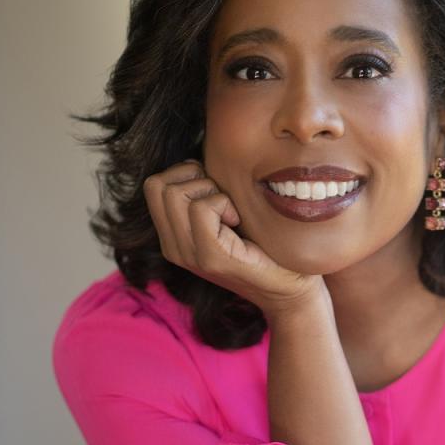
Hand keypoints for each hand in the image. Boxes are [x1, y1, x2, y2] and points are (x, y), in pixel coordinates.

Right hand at [142, 161, 328, 317]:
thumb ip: (204, 192)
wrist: (290, 287)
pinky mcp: (211, 258)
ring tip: (232, 213)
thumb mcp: (226, 213)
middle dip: (195, 179)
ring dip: (210, 191)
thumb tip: (198, 157)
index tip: (215, 191)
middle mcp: (174, 248)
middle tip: (224, 200)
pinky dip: (224, 203)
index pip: (153, 184)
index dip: (185, 174)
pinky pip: (201, 208)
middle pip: (158, 185)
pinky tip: (239, 222)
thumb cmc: (265, 245)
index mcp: (173, 236)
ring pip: (175, 193)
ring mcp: (189, 256)